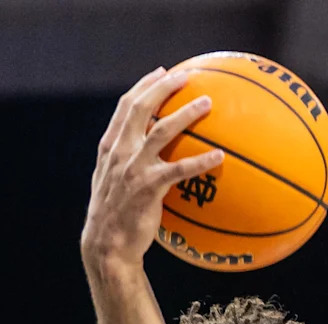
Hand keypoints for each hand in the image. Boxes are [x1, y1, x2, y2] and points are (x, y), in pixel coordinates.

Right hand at [81, 67, 223, 271]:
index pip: (126, 106)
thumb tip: (143, 155)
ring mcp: (133, 168)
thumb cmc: (114, 219)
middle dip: (164, 87)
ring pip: (162, 130)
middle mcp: (120, 151)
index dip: (144, 86)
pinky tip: (220, 156)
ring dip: (186, 113)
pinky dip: (200, 161)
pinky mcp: (148, 188)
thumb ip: (123, 164)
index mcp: (110, 147)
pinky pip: (179, 169)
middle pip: (142, 107)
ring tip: (207, 103)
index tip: (161, 73)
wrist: (107, 245)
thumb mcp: (110, 184)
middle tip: (187, 76)